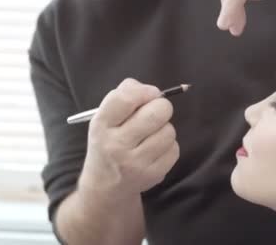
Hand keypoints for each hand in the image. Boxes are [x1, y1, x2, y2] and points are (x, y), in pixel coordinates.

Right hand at [79, 78, 178, 194]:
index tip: (150, 93)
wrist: (105, 186)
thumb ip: (124, 96)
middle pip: (156, 113)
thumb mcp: (105, 118)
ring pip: (168, 131)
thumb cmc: (109, 141)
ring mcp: (135, 163)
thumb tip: (152, 90)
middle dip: (161, 107)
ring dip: (164, 128)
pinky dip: (168, 146)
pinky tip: (155, 149)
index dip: (144, 91)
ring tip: (152, 134)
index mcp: (101, 125)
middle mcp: (116, 145)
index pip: (126, 98)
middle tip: (156, 112)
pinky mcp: (153, 175)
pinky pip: (174, 149)